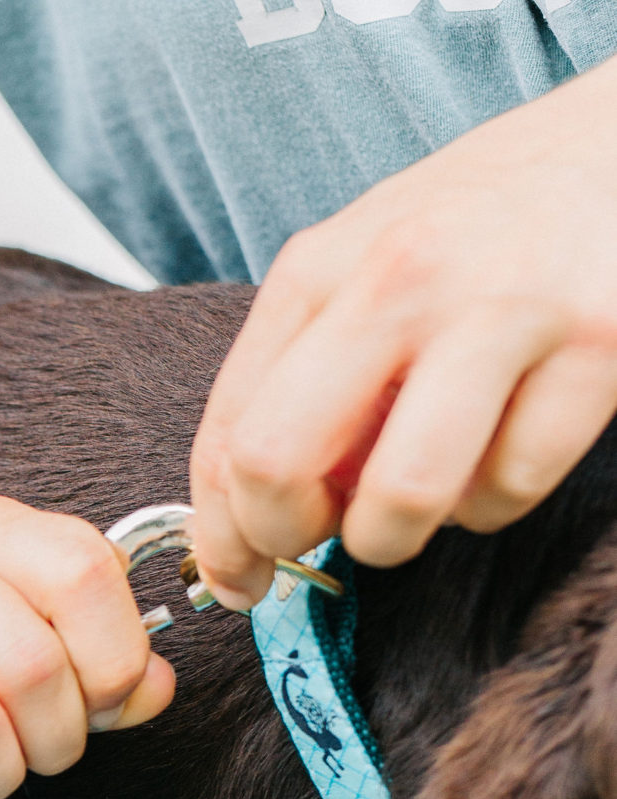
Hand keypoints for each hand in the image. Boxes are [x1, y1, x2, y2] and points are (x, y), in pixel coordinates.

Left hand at [189, 57, 616, 606]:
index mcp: (323, 265)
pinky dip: (494, 500)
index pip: (229, 431)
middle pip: (278, 462)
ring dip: (399, 535)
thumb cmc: (485, 221)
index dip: (220, 534)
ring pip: (401, 498)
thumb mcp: (369, 263)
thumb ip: (309, 371)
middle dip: (285, 540)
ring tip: (422, 497)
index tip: (236, 577)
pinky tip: (501, 449)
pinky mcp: (596, 348)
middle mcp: (400, 279)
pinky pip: (510, 488)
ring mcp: (500, 312)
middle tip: (319, 546)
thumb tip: (263, 514)